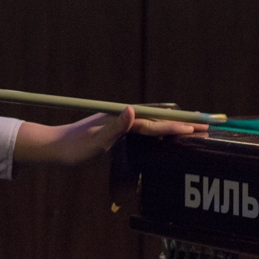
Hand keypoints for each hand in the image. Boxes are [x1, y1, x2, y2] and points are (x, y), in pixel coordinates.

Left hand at [12, 106, 208, 168]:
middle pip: (157, 119)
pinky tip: (161, 133)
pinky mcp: (112, 130)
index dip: (177, 126)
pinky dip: (157, 129)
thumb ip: (114, 127)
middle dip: (181, 123)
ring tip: (192, 128)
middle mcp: (120, 118)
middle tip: (206, 128)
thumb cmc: (71, 149)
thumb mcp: (93, 142)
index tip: (198, 127)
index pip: (155, 123)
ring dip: (171, 125)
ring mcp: (116, 123)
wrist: (51, 147)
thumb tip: (133, 110)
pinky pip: (141, 129)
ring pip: (151, 122)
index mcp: (119, 120)